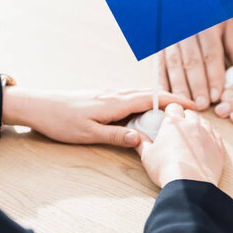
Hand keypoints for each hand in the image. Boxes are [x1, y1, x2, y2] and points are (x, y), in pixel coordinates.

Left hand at [2, 87, 194, 146]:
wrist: (40, 105)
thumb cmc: (61, 121)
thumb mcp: (88, 134)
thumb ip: (115, 136)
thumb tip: (141, 139)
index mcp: (115, 102)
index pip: (151, 99)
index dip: (172, 100)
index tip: (191, 103)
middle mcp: (115, 94)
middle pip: (149, 93)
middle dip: (171, 98)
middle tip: (190, 106)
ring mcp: (109, 93)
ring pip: (140, 93)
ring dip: (159, 99)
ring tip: (174, 108)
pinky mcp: (103, 96)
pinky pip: (131, 95)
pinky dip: (145, 100)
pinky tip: (146, 108)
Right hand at [136, 103, 223, 187]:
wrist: (189, 186)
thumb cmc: (166, 169)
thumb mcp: (147, 155)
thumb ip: (142, 142)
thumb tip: (136, 136)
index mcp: (174, 122)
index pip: (174, 106)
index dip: (170, 112)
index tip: (167, 119)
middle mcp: (192, 123)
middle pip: (189, 112)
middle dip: (184, 118)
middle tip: (178, 130)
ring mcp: (207, 133)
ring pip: (203, 122)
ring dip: (197, 126)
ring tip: (191, 138)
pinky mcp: (218, 145)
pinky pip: (215, 133)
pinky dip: (209, 135)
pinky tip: (204, 143)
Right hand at [159, 19, 232, 109]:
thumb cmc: (211, 14)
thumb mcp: (227, 25)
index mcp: (206, 24)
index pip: (211, 53)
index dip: (214, 76)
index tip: (217, 95)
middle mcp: (186, 29)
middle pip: (191, 61)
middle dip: (197, 85)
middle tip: (202, 104)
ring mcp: (171, 36)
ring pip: (173, 64)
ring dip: (179, 86)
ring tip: (187, 103)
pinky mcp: (160, 43)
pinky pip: (160, 63)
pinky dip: (161, 80)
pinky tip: (167, 95)